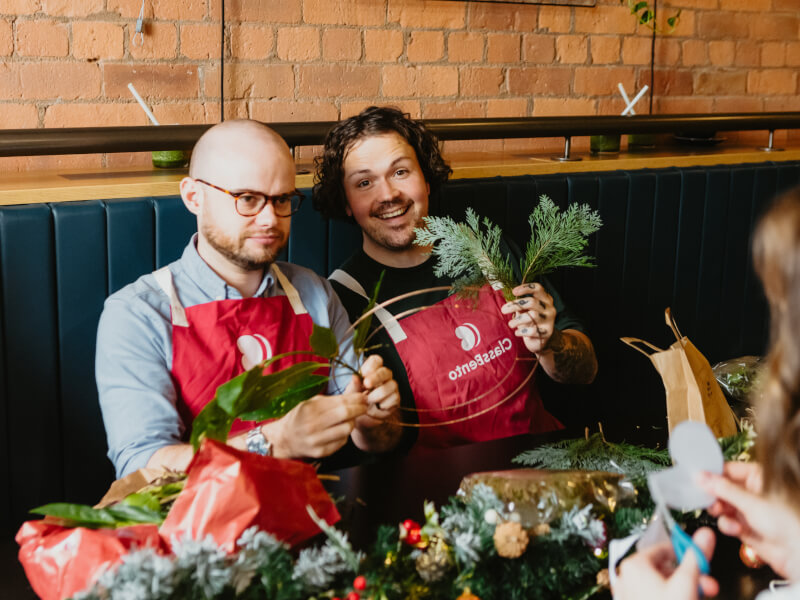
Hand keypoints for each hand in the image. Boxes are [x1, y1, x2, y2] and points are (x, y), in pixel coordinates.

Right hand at [262, 392, 366, 459]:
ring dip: (353, 422)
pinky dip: (344, 434)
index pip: (340, 402)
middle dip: (359, 408)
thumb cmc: (301, 417)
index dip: (356, 398)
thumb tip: (356, 393)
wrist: (284, 439)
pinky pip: (342, 441)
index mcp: (309, 409)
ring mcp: (316, 440)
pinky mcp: (321, 452)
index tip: (363, 396)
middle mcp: (312, 425)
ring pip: (347, 429)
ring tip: (351, 418)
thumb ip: (332, 399)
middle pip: (346, 414)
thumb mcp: (311, 403)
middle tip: (364, 406)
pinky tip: (340, 430)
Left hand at [346, 354, 399, 425]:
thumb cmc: (357, 400)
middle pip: (386, 371)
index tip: (363, 375)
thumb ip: (354, 385)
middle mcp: (384, 377)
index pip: (376, 360)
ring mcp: (392, 387)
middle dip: (376, 377)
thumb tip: (355, 376)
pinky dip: (384, 404)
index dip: (371, 366)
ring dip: (378, 394)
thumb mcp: (352, 393)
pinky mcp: (396, 399)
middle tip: (366, 384)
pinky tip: (378, 407)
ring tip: (369, 401)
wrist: (363, 418)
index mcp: (372, 371)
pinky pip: (394, 398)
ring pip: (392, 385)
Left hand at [500, 283, 556, 354]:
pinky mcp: (548, 332)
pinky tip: (517, 332)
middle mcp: (549, 308)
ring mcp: (550, 320)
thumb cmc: (529, 321)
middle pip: (532, 302)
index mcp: (544, 299)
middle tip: (504, 310)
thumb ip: (519, 305)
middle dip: (515, 305)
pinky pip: (533, 330)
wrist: (538, 340)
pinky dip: (522, 331)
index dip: (526, 288)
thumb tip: (507, 301)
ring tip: (511, 324)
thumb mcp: (524, 311)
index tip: (513, 292)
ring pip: (532, 315)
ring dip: (517, 320)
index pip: (538, 288)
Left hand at [614, 527, 718, 599]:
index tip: (705, 564)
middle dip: (691, 577)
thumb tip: (706, 533)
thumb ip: (696, 558)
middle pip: (664, 569)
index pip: (665, 549)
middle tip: (710, 588)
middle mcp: (626, 576)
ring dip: (685, 590)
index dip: (688, 555)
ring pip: (661, 585)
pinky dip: (671, 598)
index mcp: (634, 564)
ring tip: (701, 596)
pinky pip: (653, 597)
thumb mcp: (687, 584)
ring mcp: (628, 594)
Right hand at [699, 462, 799, 579]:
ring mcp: (750, 510)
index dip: (713, 474)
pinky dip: (729, 525)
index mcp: (759, 477)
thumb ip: (723, 489)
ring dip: (721, 512)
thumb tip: (701, 476)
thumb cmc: (789, 523)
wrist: (797, 554)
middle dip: (715, 495)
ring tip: (721, 513)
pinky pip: (729, 522)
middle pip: (723, 488)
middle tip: (706, 498)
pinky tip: (736, 528)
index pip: (729, 469)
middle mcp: (754, 492)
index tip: (696, 477)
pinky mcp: (747, 527)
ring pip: (724, 506)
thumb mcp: (751, 502)